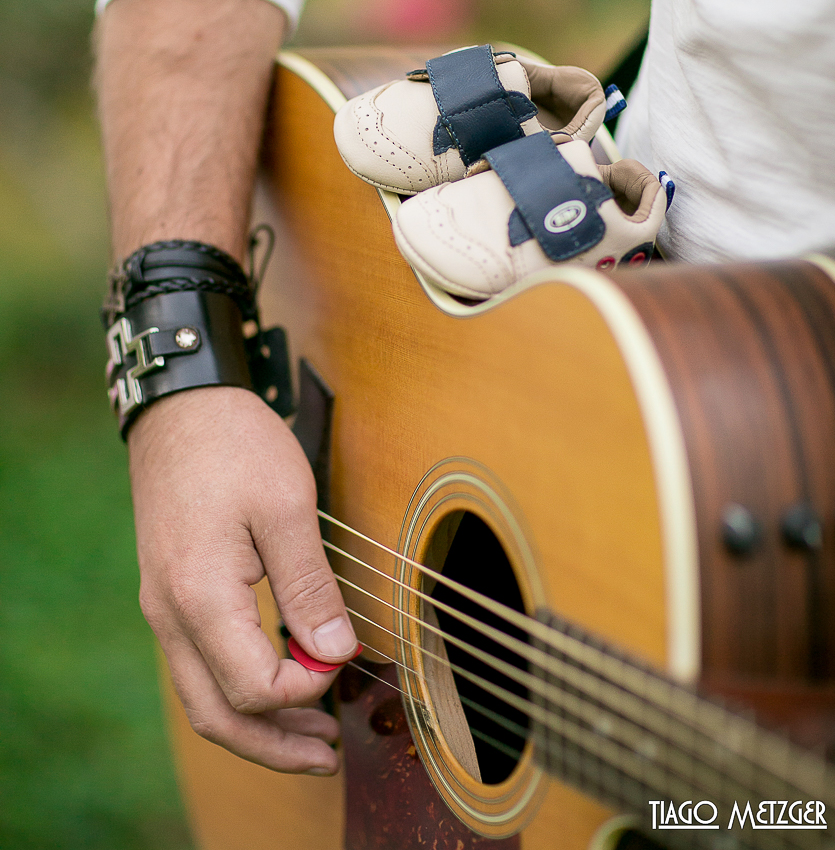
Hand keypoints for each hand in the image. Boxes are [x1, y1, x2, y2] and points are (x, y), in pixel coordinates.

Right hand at [128, 385, 357, 773]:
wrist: (182, 406)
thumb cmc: (235, 444)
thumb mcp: (286, 507)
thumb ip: (310, 586)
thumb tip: (338, 652)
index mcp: (200, 596)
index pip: (253, 688)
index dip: (306, 690)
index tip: (344, 662)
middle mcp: (170, 614)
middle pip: (218, 714)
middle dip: (275, 745)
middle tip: (328, 755)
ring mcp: (164, 607)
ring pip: (203, 697)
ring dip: (257, 725)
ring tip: (310, 736)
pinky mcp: (171, 594)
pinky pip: (199, 665)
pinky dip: (238, 689)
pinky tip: (279, 678)